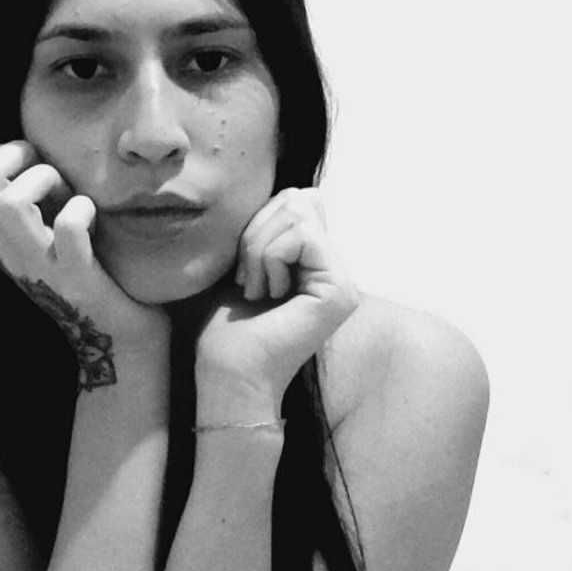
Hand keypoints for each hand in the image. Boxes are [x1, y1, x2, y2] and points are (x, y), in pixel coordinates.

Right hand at [0, 141, 168, 385]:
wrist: (119, 342)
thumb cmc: (92, 276)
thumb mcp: (49, 235)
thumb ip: (35, 201)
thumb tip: (36, 151)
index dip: (1, 155)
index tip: (35, 168)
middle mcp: (8, 254)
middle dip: (17, 155)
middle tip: (50, 175)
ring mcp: (39, 268)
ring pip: (9, 202)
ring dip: (45, 179)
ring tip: (69, 195)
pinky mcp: (77, 280)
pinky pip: (69, 227)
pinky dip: (84, 209)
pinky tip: (94, 218)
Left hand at [195, 188, 358, 417]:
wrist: (228, 377)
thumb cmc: (228, 330)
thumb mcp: (246, 263)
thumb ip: (271, 229)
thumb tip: (294, 193)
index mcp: (317, 265)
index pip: (297, 199)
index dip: (260, 222)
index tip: (245, 270)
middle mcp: (337, 272)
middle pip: (297, 198)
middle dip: (256, 234)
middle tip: (249, 283)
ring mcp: (343, 282)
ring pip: (298, 212)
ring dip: (258, 251)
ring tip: (257, 292)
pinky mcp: (340, 290)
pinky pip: (301, 235)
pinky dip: (269, 259)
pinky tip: (267, 297)